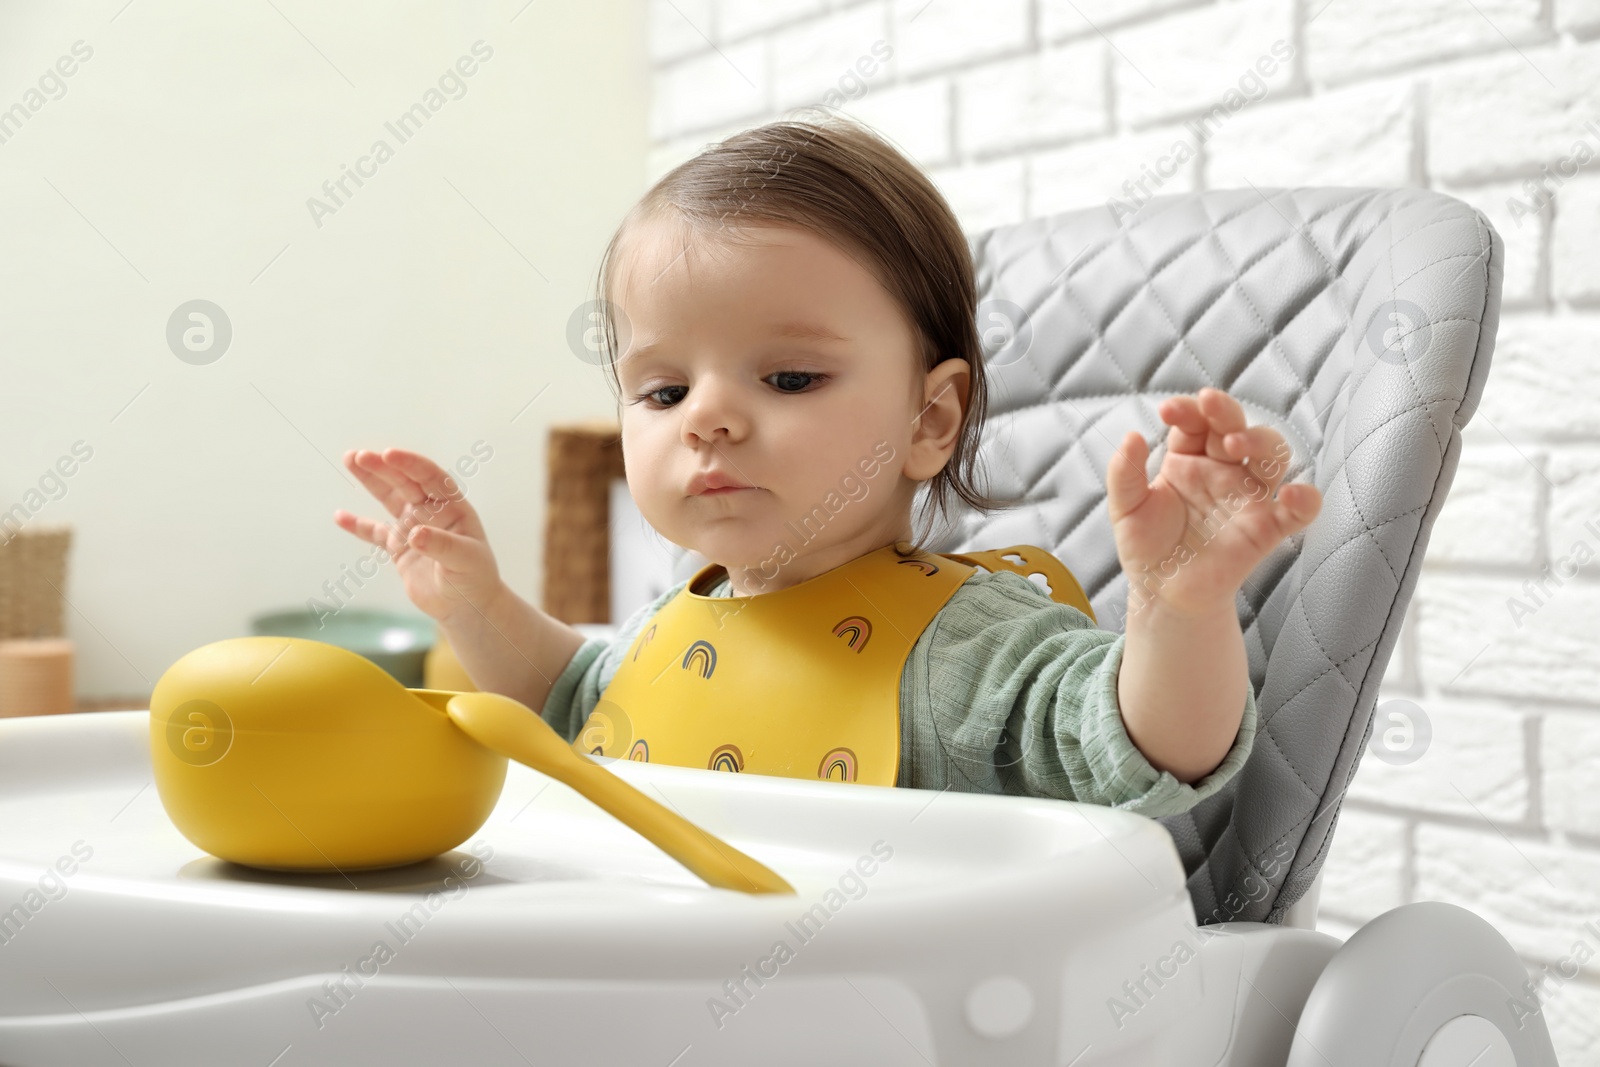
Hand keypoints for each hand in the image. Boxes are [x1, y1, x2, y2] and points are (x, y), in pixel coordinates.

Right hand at [334, 448, 504, 625]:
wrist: (467, 606)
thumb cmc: (475, 578)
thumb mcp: (465, 561)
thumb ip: (443, 545)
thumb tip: (416, 534)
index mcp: (452, 507)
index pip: (430, 477)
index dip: (410, 464)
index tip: (388, 454)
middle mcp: (431, 512)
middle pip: (405, 482)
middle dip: (382, 467)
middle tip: (358, 456)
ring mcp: (413, 527)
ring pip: (388, 498)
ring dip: (370, 480)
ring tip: (350, 459)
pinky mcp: (399, 547)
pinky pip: (374, 533)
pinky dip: (357, 525)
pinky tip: (339, 516)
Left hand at [1105, 387, 1322, 619]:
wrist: (1162, 594)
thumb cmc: (1147, 547)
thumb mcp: (1126, 508)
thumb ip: (1124, 473)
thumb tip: (1131, 436)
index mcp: (1188, 460)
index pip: (1196, 423)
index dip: (1187, 410)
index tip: (1168, 410)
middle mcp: (1223, 472)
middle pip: (1237, 428)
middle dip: (1226, 411)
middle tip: (1209, 405)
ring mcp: (1248, 498)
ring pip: (1272, 456)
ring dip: (1261, 441)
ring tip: (1235, 442)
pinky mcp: (1266, 529)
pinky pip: (1298, 511)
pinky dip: (1306, 499)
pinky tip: (1294, 494)